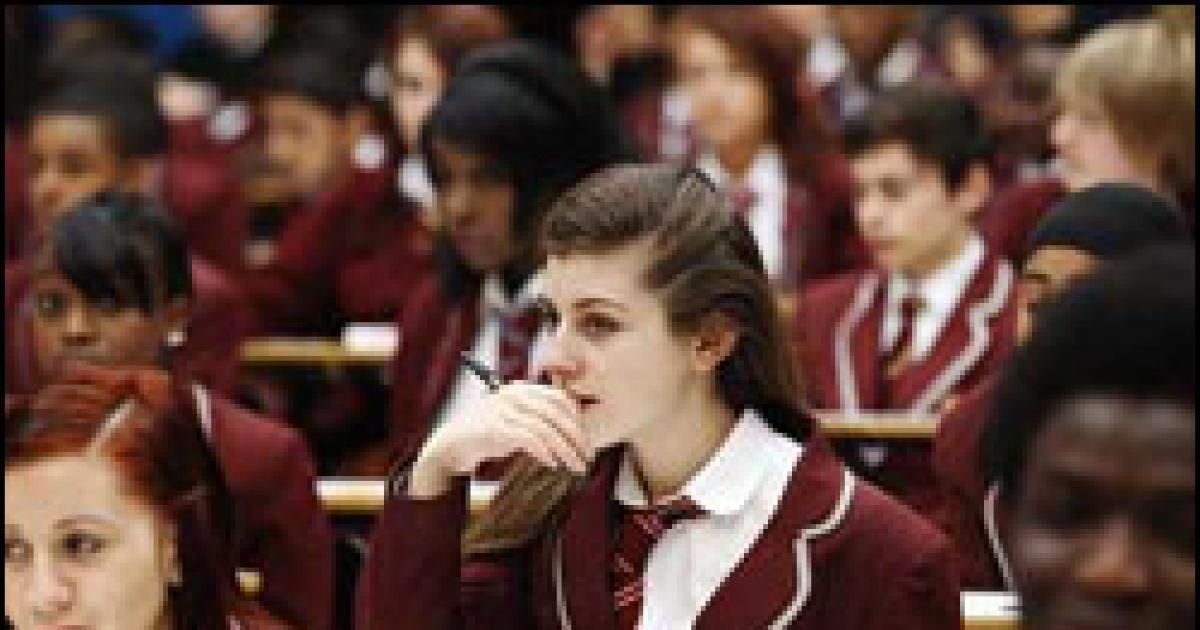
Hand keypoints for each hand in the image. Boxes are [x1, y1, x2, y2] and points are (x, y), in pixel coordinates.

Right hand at [408, 383, 592, 497]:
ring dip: (565, 449)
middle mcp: (513, 395)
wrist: (453, 445)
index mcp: (522, 390)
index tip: (585, 440)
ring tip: (575, 466)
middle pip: (555, 412)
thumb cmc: (489, 435)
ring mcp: (503, 410)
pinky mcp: (494, 428)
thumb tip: (574, 434)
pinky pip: (528, 438)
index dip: (576, 419)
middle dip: (575, 436)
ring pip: (545, 428)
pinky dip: (544, 452)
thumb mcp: (517, 422)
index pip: (558, 398)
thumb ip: (540, 421)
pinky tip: (552, 463)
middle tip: (587, 456)